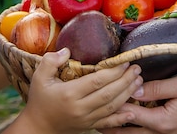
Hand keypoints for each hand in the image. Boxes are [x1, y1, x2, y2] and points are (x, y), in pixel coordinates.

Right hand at [15, 48, 142, 133]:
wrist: (37, 127)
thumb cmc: (39, 100)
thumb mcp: (39, 77)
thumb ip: (50, 61)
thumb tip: (67, 50)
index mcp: (69, 94)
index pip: (97, 81)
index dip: (114, 71)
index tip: (125, 61)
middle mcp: (80, 108)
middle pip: (108, 94)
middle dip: (126, 80)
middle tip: (137, 69)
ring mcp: (86, 119)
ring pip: (111, 107)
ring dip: (127, 94)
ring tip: (138, 81)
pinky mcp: (89, 126)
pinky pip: (108, 123)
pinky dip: (121, 118)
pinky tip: (132, 111)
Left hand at [99, 72, 176, 133]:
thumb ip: (157, 88)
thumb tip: (133, 88)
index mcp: (163, 122)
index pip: (129, 116)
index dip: (112, 105)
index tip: (97, 97)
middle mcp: (163, 133)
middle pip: (128, 131)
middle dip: (109, 124)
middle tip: (90, 116)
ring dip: (119, 126)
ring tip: (101, 119)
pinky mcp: (172, 132)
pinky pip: (147, 132)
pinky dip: (134, 126)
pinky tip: (128, 119)